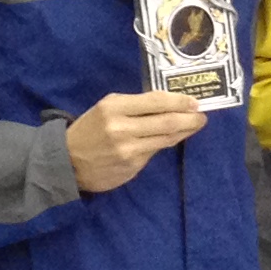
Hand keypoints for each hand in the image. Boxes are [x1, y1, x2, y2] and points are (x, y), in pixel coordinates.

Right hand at [66, 91, 205, 192]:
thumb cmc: (90, 129)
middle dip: (190, 119)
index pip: (155, 102)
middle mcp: (122, 129)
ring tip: (195, 125)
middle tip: (202, 116)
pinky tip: (174, 138)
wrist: (67, 162)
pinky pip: (155, 152)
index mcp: (114, 108)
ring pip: (166, 139)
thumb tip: (169, 104)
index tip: (195, 102)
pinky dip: (167, 143)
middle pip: (167, 123)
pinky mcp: (132, 168)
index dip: (179, 102)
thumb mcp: (106, 108)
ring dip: (184, 132)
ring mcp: (128, 151)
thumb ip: (135, 105)